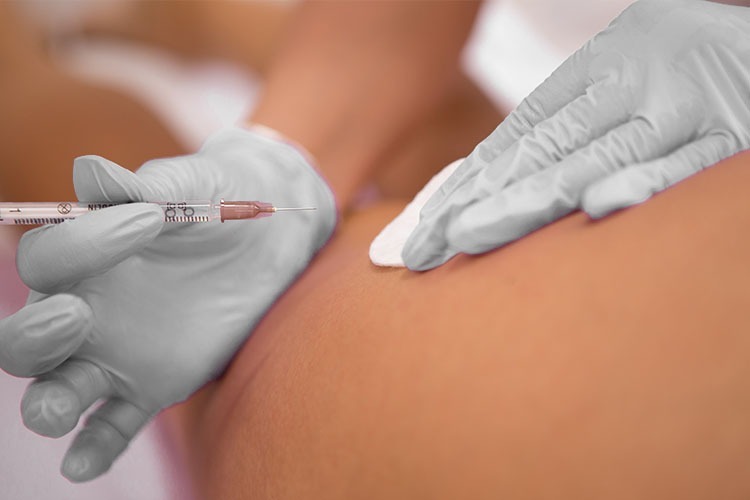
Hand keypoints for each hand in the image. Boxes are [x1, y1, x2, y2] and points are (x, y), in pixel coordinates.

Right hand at [0, 127, 335, 480]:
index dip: (83, 244)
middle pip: (26, 340)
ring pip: (58, 389)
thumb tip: (89, 170)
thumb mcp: (191, 186)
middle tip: (76, 316)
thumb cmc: (218, 201)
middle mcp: (87, 309)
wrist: (264, 236)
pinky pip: (113, 426)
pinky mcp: (153, 385)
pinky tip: (83, 466)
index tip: (151, 220)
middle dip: (35, 337)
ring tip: (60, 409)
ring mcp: (117, 353)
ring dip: (50, 404)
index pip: (47, 261)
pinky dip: (95, 447)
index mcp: (85, 256)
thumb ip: (146, 185)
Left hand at [402, 0, 749, 269]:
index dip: (463, 182)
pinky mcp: (739, 132)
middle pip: (540, 148)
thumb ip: (570, 124)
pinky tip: (597, 206)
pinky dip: (645, 181)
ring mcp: (687, 103)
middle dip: (472, 203)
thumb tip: (488, 181)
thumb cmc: (689, 73)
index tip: (419, 226)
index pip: (517, 132)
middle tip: (416, 250)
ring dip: (528, 200)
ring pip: (596, 156)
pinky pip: (689, 163)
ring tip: (465, 238)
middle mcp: (636, 76)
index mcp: (604, 59)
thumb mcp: (625, 79)